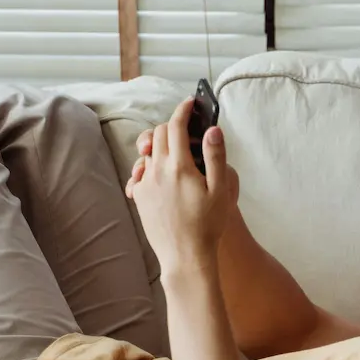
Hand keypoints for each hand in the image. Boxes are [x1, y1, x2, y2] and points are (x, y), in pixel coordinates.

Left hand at [125, 98, 240, 273]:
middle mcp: (157, 171)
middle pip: (158, 134)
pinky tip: (162, 174)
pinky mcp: (138, 197)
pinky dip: (150, 165)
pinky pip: (141, 172)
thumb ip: (215, 156)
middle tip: (187, 129)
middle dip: (172, 125)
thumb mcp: (220, 189)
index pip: (176, 126)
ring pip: (147, 151)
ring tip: (177, 153)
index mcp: (179, 166)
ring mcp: (145, 184)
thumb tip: (212, 130)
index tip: (190, 103)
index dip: (183, 110)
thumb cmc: (207, 225)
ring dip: (160, 145)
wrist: (185, 256)